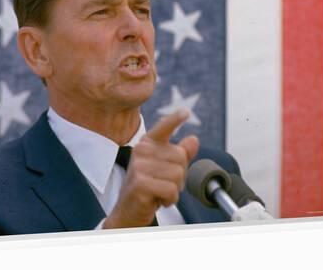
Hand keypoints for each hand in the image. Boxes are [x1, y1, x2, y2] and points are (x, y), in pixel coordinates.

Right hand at [103, 109, 199, 228]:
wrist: (128, 211)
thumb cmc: (147, 188)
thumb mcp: (165, 169)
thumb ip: (180, 154)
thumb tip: (194, 139)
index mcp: (147, 144)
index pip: (164, 128)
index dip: (175, 119)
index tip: (186, 111)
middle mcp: (141, 150)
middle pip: (181, 158)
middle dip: (179, 176)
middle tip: (163, 184)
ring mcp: (139, 166)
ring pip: (177, 175)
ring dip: (174, 190)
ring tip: (158, 192)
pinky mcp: (140, 183)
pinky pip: (171, 189)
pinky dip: (169, 199)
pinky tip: (156, 200)